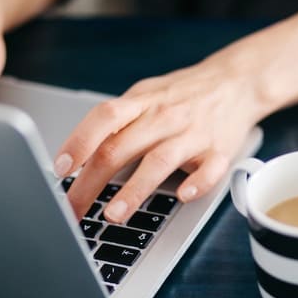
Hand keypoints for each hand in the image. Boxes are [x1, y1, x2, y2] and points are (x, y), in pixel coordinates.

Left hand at [56, 60, 266, 222]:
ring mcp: (193, 134)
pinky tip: (182, 197)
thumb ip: (118, 120)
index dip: (80, 142)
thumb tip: (79, 155)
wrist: (237, 81)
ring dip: (133, 190)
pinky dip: (196, 184)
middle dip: (91, 183)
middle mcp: (164, 116)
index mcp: (142, 101)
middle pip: (120, 148)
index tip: (60, 168)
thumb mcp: (146, 95)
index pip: (104, 118)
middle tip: (73, 210)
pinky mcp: (220, 151)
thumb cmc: (184, 94)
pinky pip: (209, 170)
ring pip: (158, 162)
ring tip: (113, 215)